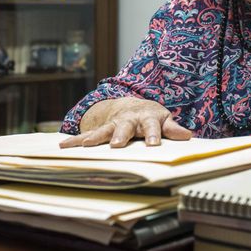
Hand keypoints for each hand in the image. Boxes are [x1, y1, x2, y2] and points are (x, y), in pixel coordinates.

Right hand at [59, 96, 191, 148]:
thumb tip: (187, 136)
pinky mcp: (101, 130)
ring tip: (84, 145)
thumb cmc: (151, 116)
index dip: (152, 134)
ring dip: (94, 138)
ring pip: (103, 131)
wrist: (131, 105)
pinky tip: (63, 146)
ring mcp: (113, 125)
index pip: (152, 126)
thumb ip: (173, 128)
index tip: (153, 144)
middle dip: (120, 135)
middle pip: (125, 128)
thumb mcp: (164, 119)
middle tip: (116, 144)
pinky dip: (75, 141)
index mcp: (147, 119)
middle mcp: (128, 121)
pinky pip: (87, 136)